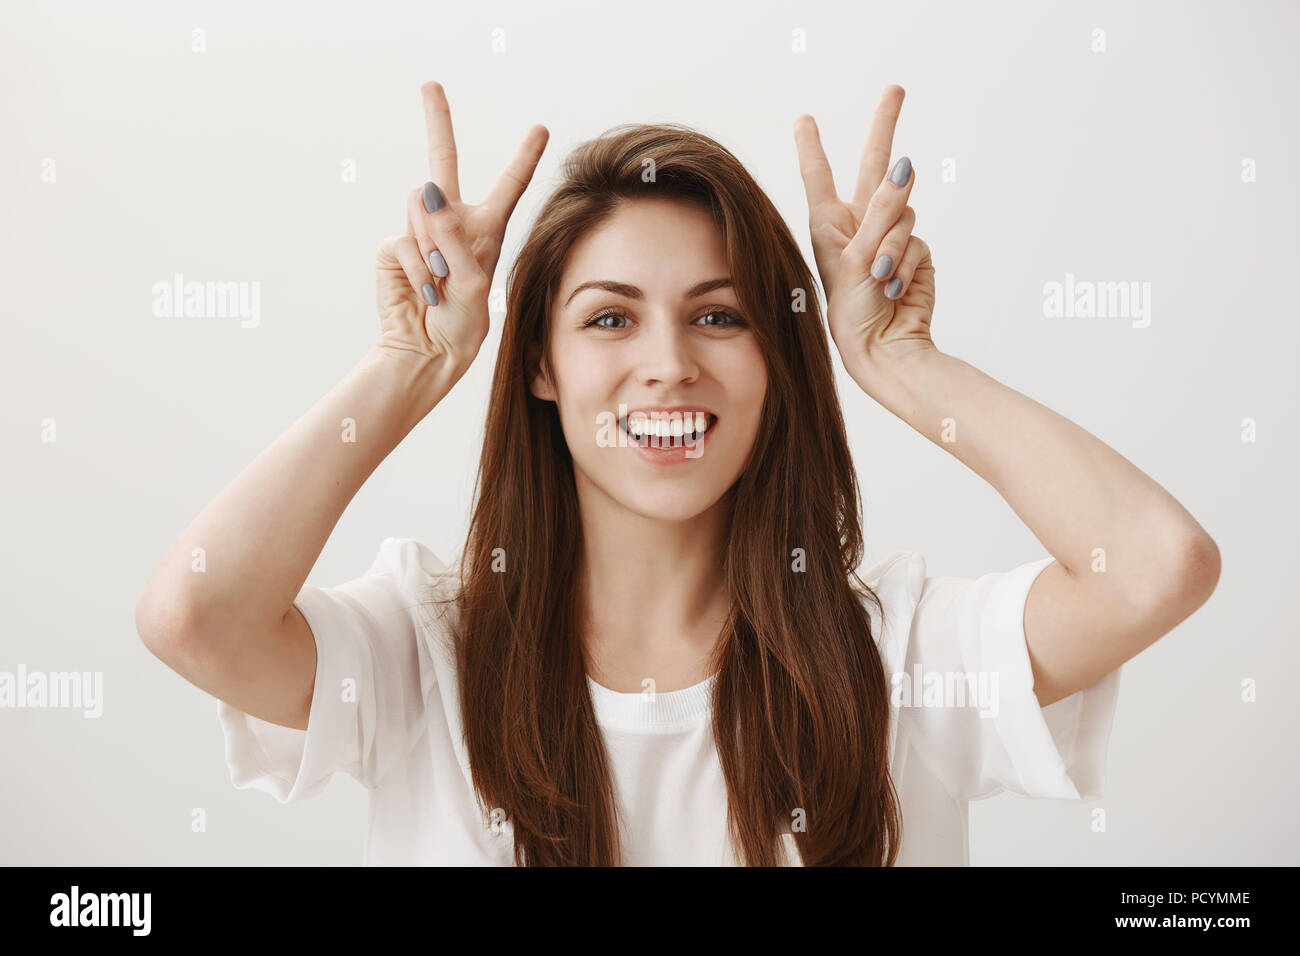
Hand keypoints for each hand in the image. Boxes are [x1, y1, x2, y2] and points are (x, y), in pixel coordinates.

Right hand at [376, 81, 547, 371]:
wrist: (427, 352)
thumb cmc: (462, 325)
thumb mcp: (473, 284)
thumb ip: (454, 237)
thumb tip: (427, 190)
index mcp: (487, 230)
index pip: (509, 187)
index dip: (524, 158)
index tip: (540, 128)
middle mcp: (453, 223)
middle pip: (444, 161)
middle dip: (437, 121)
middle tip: (431, 84)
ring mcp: (421, 232)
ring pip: (423, 206)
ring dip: (434, 243)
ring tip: (440, 280)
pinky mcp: (394, 247)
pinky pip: (405, 239)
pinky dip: (417, 268)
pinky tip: (424, 292)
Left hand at [794, 85, 936, 374]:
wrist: (881, 347)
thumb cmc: (852, 310)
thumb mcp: (857, 258)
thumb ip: (881, 212)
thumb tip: (904, 166)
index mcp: (828, 225)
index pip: (819, 175)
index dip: (812, 146)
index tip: (803, 119)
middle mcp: (858, 225)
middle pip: (875, 166)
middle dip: (885, 125)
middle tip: (895, 89)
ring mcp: (888, 238)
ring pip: (903, 211)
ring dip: (892, 242)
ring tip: (878, 274)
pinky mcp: (914, 254)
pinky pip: (917, 239)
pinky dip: (907, 261)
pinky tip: (895, 285)